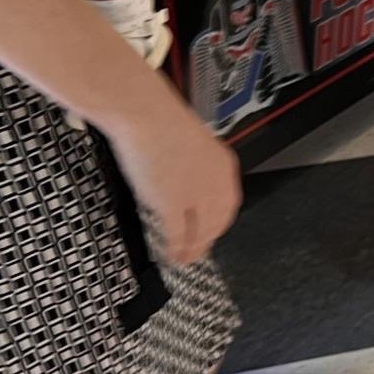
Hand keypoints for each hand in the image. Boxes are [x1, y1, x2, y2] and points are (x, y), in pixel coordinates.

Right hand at [109, 96, 241, 265]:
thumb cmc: (158, 118)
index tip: (213, 231)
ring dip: (193, 250)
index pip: (228, 203)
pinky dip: (176, 249)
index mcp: (223, 165)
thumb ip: (192, 163)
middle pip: (217, 222)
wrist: (145, 114)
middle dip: (207, 240)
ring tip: (185, 259)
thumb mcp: (189, 142)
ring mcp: (196, 197)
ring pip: (200, 233)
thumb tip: (183, 178)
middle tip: (199, 251)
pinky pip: (178, 235)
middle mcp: (216, 184)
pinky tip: (172, 256)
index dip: (219, 222)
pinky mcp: (172, 205)